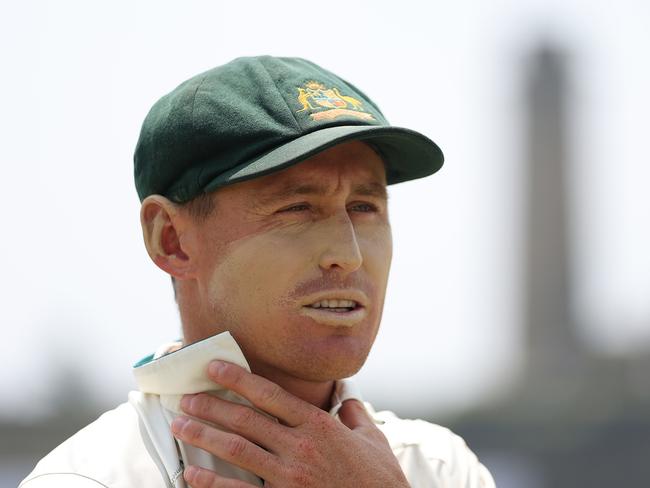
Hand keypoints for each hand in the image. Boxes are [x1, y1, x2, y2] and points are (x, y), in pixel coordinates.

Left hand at [171, 360, 409, 487]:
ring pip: (237, 450)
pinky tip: (192, 475)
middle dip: (212, 405)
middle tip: (187, 397)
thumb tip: (347, 401)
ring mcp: (288, 476)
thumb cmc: (378, 480)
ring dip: (205, 435)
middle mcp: (299, 446)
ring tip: (181, 425)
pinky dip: (212, 483)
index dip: (239, 378)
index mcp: (318, 425)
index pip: (270, 394)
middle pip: (246, 419)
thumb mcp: (373, 440)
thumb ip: (355, 415)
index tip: (216, 367)